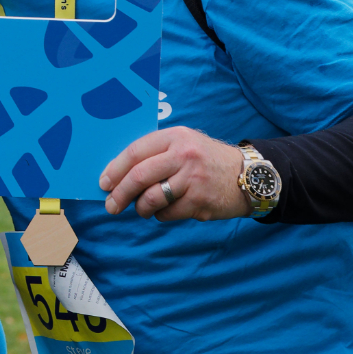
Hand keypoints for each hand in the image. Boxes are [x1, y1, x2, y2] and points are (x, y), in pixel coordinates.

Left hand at [99, 126, 249, 220]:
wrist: (249, 176)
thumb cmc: (206, 161)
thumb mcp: (184, 144)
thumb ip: (155, 154)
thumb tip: (117, 174)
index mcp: (175, 137)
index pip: (135, 152)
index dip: (115, 169)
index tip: (103, 183)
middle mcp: (184, 155)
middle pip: (139, 176)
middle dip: (120, 194)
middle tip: (111, 205)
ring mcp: (193, 179)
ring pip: (152, 198)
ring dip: (140, 208)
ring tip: (141, 209)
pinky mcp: (200, 201)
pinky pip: (168, 213)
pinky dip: (160, 215)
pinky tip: (164, 211)